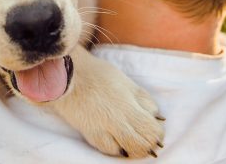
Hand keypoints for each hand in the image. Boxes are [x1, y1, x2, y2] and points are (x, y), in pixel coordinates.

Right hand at [50, 46, 164, 157]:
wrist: (68, 76)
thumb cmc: (98, 74)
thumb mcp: (127, 82)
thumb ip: (144, 100)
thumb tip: (157, 117)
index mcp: (129, 105)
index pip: (152, 130)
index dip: (157, 132)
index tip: (155, 128)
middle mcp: (117, 120)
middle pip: (142, 145)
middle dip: (148, 144)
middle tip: (146, 138)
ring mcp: (103, 129)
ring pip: (127, 151)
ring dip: (133, 149)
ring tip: (132, 141)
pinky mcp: (90, 134)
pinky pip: (108, 150)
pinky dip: (116, 148)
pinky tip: (117, 141)